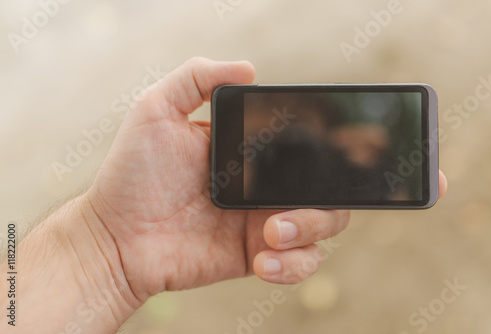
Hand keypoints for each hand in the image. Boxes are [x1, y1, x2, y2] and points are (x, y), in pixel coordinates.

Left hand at [86, 57, 352, 303]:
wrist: (115, 236)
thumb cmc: (132, 173)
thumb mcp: (156, 109)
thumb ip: (197, 78)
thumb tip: (249, 70)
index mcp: (251, 151)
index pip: (307, 148)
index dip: (330, 151)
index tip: (336, 156)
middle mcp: (263, 185)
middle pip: (326, 192)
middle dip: (322, 205)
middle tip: (281, 214)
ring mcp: (261, 222)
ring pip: (323, 227)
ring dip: (310, 231)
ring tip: (272, 234)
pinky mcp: (255, 255)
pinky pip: (299, 263)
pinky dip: (293, 265)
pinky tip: (263, 261)